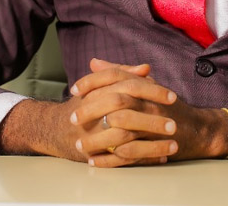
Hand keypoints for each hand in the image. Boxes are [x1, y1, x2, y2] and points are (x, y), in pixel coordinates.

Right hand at [0, 58, 176, 164]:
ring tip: (173, 143)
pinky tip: (161, 157)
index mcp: (97, 92)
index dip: (151, 91)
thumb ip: (122, 74)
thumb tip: (146, 68)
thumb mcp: (98, 86)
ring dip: (151, 143)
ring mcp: (92, 135)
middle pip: (126, 113)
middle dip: (153, 119)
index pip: (127, 87)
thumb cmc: (82, 104)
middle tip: (175, 123)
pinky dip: (142, 159)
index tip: (172, 97)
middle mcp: (92, 112)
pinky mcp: (93, 154)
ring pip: (124, 139)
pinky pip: (120, 159)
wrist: (53, 129)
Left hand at [76, 58, 227, 165]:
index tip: (75, 90)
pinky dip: (110, 160)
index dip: (92, 82)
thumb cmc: (168, 105)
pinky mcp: (156, 146)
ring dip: (97, 139)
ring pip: (120, 131)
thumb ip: (120, 72)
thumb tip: (94, 62)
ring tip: (80, 144)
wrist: (199, 129)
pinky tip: (96, 161)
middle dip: (90, 111)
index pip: (114, 78)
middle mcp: (150, 102)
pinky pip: (129, 154)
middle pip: (115, 103)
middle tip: (73, 118)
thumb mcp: (146, 84)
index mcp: (145, 85)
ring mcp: (154, 125)